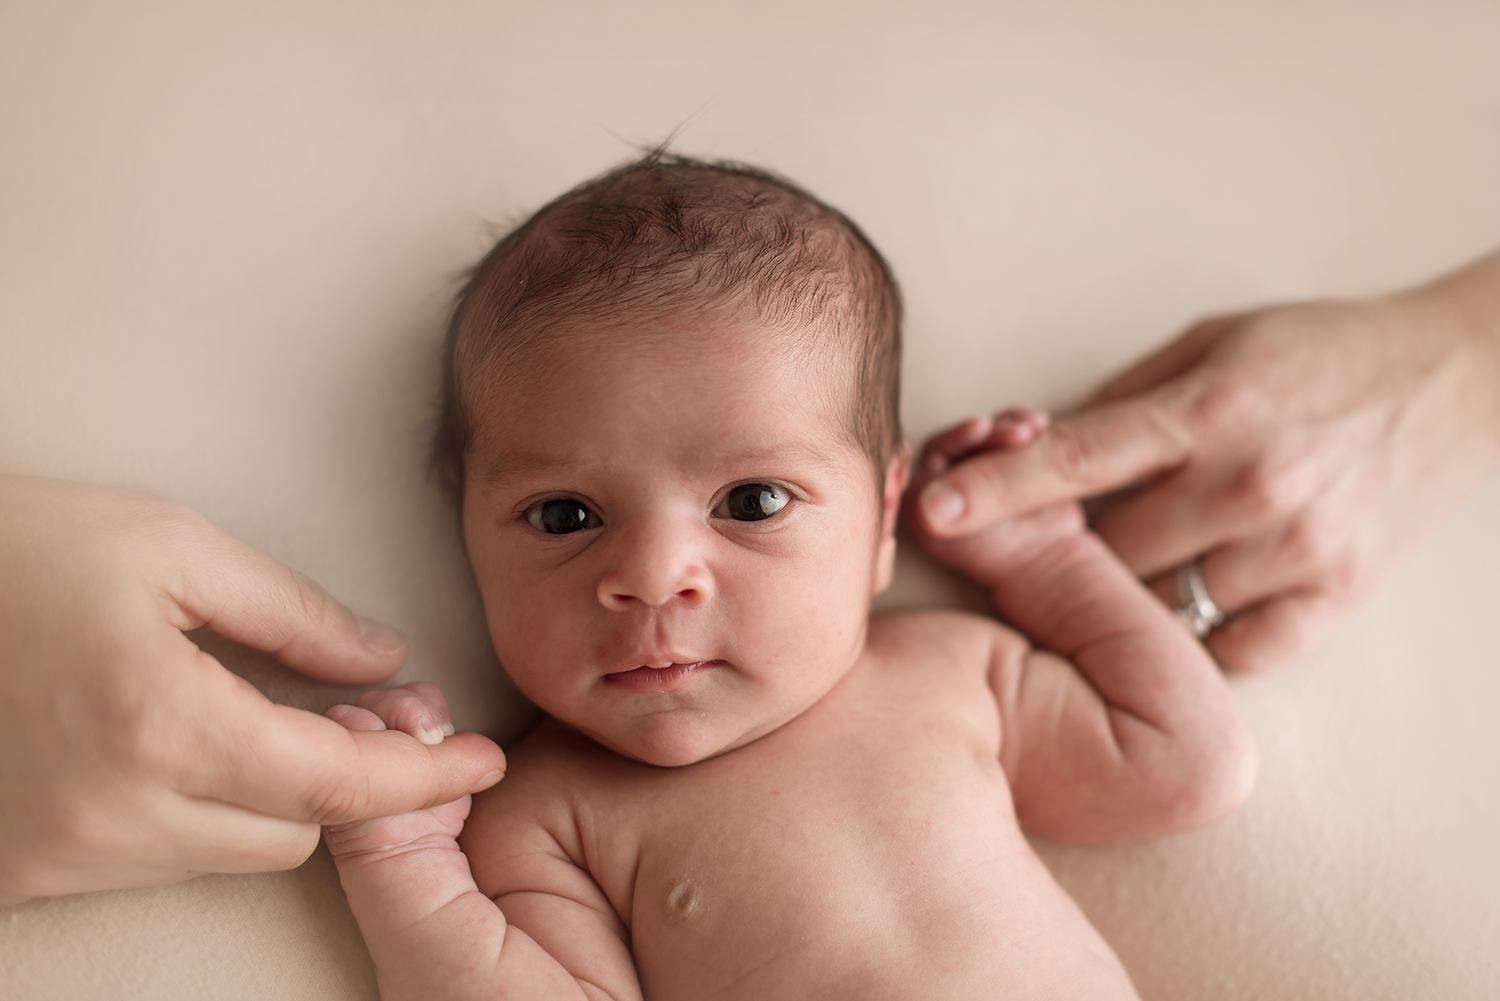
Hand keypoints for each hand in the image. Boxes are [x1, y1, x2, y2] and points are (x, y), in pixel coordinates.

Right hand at [0, 477, 505, 904]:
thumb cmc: (10, 549)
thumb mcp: (167, 544)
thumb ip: (291, 612)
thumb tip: (379, 662)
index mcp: (161, 723)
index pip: (336, 783)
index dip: (426, 776)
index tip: (481, 760)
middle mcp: (113, 815)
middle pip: (296, 830)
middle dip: (345, 775)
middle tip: (371, 710)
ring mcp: (61, 857)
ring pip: (228, 852)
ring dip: (270, 794)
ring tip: (270, 714)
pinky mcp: (22, 872)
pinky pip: (154, 861)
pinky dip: (195, 814)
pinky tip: (191, 746)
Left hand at [910, 251, 1499, 672]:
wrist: (1457, 379)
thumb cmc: (1320, 351)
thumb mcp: (1214, 340)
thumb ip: (1124, 400)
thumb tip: (1038, 445)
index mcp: (1208, 409)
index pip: (1078, 458)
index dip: (999, 489)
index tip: (933, 511)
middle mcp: (1248, 483)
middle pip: (1108, 555)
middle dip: (1073, 554)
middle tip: (1070, 540)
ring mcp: (1295, 547)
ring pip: (1163, 610)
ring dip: (1138, 594)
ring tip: (1158, 556)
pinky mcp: (1336, 595)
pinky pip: (1234, 652)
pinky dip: (1205, 632)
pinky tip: (1208, 589)